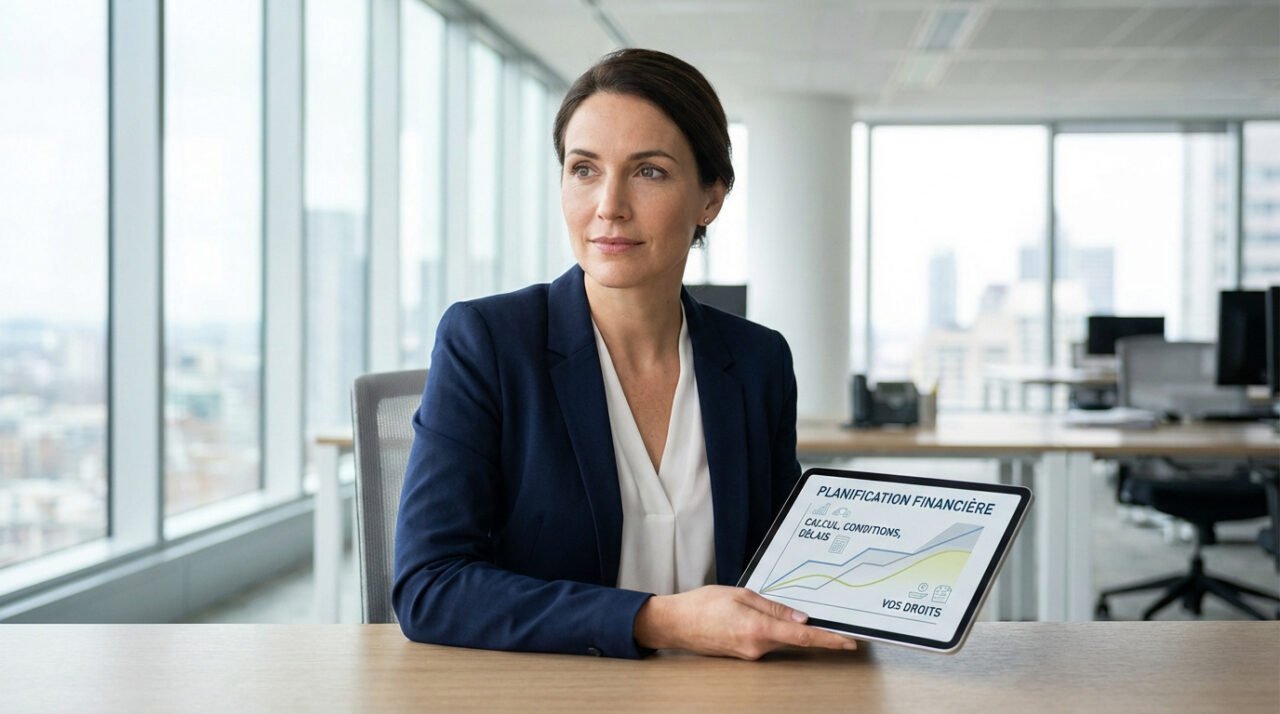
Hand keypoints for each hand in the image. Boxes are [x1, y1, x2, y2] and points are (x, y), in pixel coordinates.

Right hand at [632, 585, 857, 659]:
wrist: (676, 624)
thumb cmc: (702, 604)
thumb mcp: (741, 595)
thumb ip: (774, 607)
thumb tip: (801, 618)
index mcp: (758, 629)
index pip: (802, 637)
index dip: (828, 639)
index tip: (848, 642)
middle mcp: (757, 647)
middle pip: (793, 638)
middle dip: (806, 627)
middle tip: (815, 613)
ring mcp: (750, 654)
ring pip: (779, 639)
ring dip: (783, 626)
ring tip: (762, 606)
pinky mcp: (744, 655)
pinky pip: (766, 641)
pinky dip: (770, 630)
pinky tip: (757, 617)